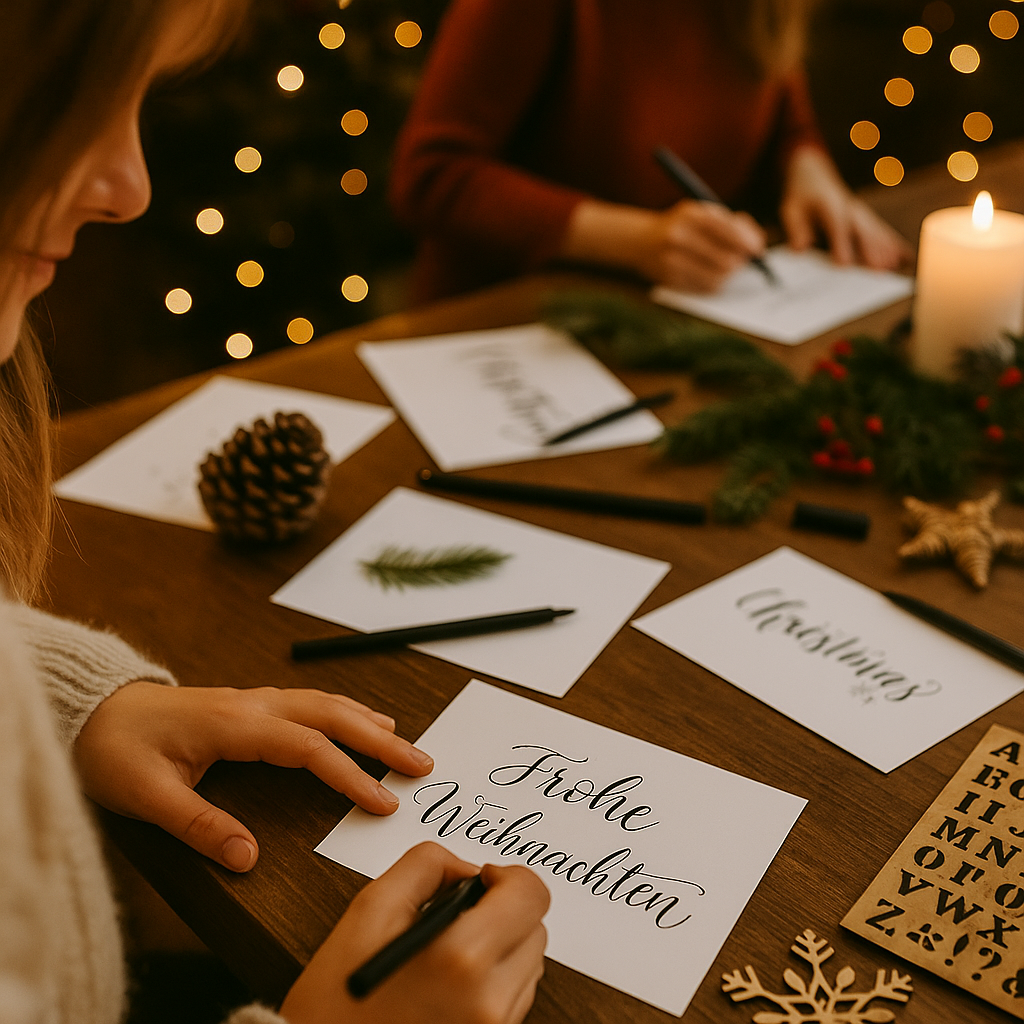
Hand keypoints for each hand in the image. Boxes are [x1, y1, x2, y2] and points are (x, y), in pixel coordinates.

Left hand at [74, 682, 433, 870]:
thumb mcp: (145, 796)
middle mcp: (252, 704)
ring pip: (324, 702)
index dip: (349, 774)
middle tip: (421, 763)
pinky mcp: (249, 704)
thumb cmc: (115, 749)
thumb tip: (248, 858)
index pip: (307, 746)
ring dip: (367, 720)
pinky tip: (358, 720)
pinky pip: (309, 702)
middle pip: (330, 714)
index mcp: (233, 724)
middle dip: (380, 739)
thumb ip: (199, 825)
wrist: (92, 709)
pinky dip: (344, 711)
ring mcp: (252, 699)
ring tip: (403, 742)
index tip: (381, 801)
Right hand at [280, 843, 548, 1023]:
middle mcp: (490, 1001)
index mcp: (462, 958)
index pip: (530, 895)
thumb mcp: (371, 910)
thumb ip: (426, 866)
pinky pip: (515, 999)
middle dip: (503, 911)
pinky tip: (450, 984)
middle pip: (536, 928)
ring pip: (529, 965)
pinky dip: (494, 981)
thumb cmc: (338, 997)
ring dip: (501, 947)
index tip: (481, 880)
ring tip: (446, 956)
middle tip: (456, 916)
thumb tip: (467, 868)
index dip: (508, 877)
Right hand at [560, 197, 765, 292]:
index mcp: (691, 214)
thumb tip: (757, 245)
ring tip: (728, 268)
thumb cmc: (682, 225)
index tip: (758, 251)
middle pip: (725, 259)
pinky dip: (715, 283)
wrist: (641, 240)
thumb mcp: (702, 213)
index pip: (727, 231)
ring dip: (729, 275)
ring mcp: (672, 260)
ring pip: (717, 277)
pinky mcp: (670, 279)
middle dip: (740, 262)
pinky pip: (704, 288)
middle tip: (743, 262)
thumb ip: (730, 223)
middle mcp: (679, 237)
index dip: (747, 243)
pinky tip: (712, 275)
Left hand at [780, 146, 910, 269]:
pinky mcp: (867, 219)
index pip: (837, 225)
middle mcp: (851, 209)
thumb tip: (800, 249)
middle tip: (878, 271)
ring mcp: (862, 213)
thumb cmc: (802, 196)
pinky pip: (883, 232)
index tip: (843, 264)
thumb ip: (796, 228)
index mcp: (830, 205)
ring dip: (886, 250)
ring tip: (893, 268)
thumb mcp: (791, 209)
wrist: (815, 175)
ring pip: (877, 232)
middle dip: (871, 251)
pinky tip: (905, 257)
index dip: (841, 244)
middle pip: (863, 231)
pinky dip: (894, 244)